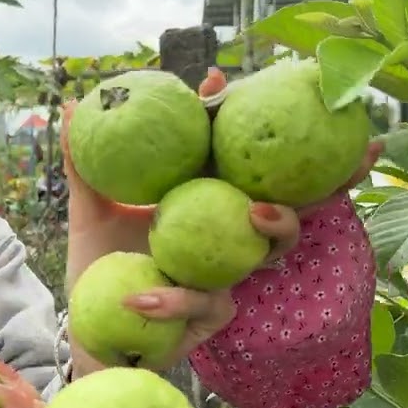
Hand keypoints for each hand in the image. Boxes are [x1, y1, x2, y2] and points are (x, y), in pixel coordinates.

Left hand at [61, 67, 380, 364]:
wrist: (90, 323)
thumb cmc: (99, 260)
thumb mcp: (88, 206)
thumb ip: (84, 160)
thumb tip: (70, 101)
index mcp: (206, 201)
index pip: (244, 160)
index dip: (263, 126)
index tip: (259, 85)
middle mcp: (228, 236)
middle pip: (292, 203)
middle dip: (330, 180)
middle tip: (337, 138)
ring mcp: (228, 275)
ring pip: (267, 253)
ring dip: (274, 228)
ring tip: (256, 212)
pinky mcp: (211, 316)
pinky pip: (199, 303)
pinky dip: (169, 300)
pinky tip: (138, 296)